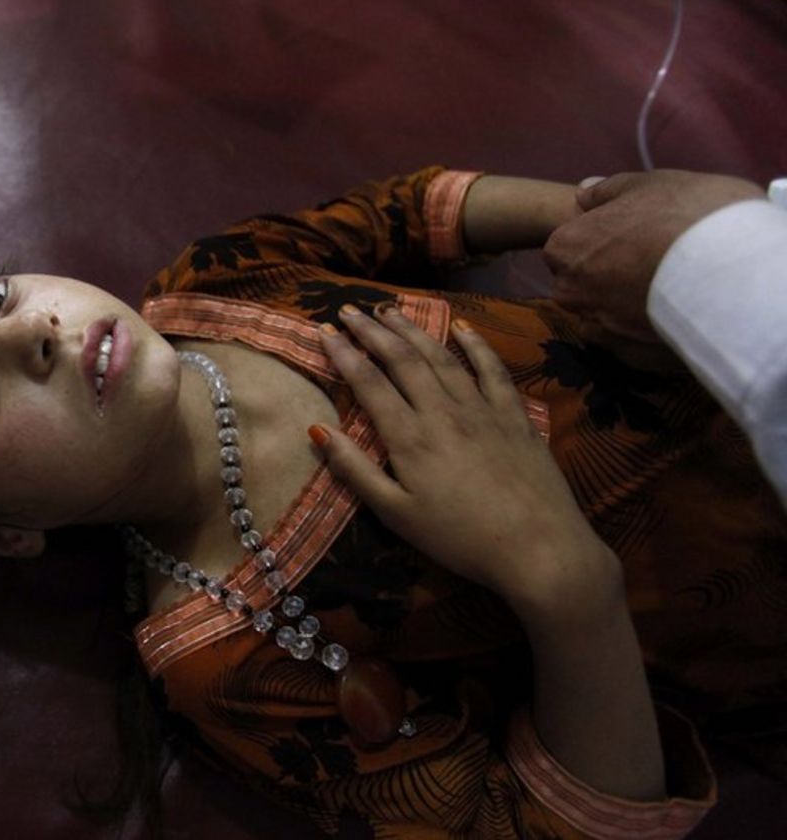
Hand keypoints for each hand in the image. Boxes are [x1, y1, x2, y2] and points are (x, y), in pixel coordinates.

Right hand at [314, 306, 619, 617]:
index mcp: (409, 436)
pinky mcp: (514, 416)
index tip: (324, 332)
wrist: (539, 548)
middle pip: (402, 359)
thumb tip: (318, 431)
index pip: (369, 382)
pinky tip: (462, 329)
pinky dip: (475, 345)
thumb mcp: (397, 515)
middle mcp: (443, 411)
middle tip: (350, 309)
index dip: (344, 354)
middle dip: (372, 331)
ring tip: (391, 310)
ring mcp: (482, 409)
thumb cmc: (460, 538)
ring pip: (442, 357)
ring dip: (413, 330)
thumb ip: (356, 471)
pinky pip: (492, 369)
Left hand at [543, 170, 762, 342]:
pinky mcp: (628, 356)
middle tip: (654, 263)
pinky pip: (627, 343)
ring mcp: (598, 327)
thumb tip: (584, 193)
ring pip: (602, 315)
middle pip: (582, 283)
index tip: (635, 237)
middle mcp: (571, 291)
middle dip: (608, 276)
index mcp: (567, 246)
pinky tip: (671, 318)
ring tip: (668, 291)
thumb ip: (610, 190)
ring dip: (625, 306)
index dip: (602, 241)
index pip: (569, 246)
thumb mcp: (650, 184)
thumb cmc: (689, 216)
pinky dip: (642, 333)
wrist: (734, 273)